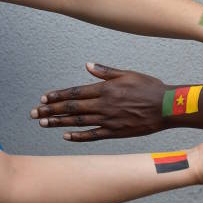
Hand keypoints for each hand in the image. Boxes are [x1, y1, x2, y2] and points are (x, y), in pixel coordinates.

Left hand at [30, 63, 164, 141]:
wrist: (166, 106)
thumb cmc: (148, 87)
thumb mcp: (128, 73)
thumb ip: (106, 71)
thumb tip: (88, 65)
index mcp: (106, 89)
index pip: (76, 93)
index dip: (59, 96)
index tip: (45, 97)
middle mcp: (104, 105)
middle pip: (72, 108)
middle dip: (52, 109)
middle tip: (35, 112)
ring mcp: (108, 120)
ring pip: (78, 122)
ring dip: (59, 123)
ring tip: (44, 123)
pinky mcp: (115, 132)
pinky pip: (92, 135)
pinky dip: (78, 136)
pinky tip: (66, 136)